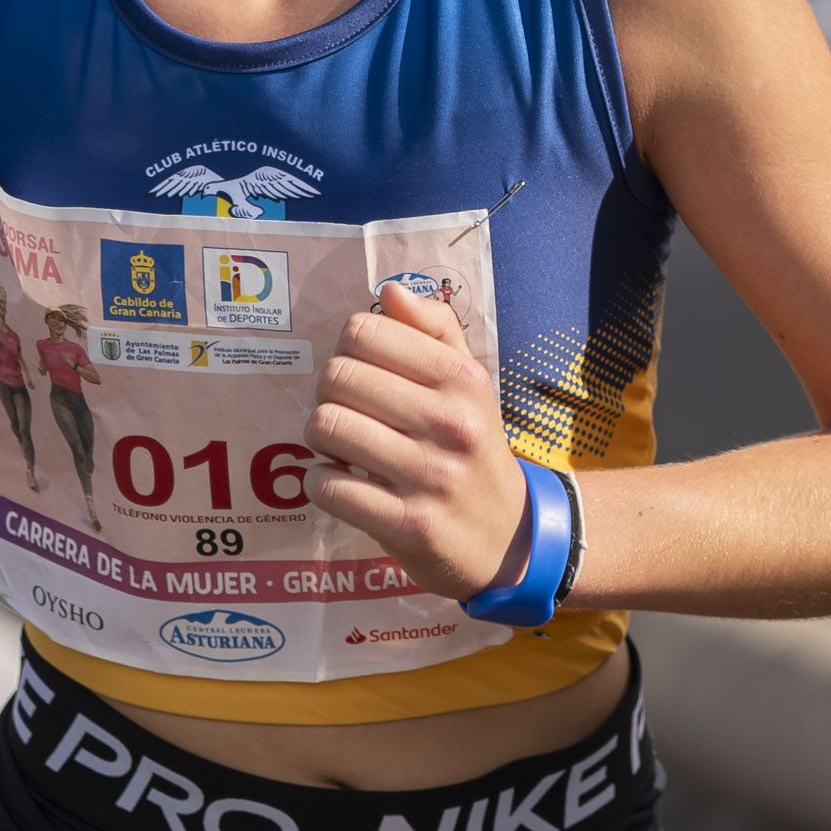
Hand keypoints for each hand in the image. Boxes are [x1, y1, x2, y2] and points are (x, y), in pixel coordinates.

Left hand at [305, 281, 528, 600]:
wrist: (509, 539)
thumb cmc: (473, 451)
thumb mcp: (469, 386)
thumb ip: (434, 331)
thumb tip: (389, 292)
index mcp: (463, 379)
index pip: (364, 331)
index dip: (348, 350)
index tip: (362, 375)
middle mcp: (451, 423)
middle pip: (338, 377)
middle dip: (329, 395)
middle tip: (347, 414)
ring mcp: (431, 476)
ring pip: (327, 427)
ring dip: (321, 439)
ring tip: (342, 449)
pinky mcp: (409, 525)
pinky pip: (328, 487)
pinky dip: (322, 484)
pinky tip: (344, 485)